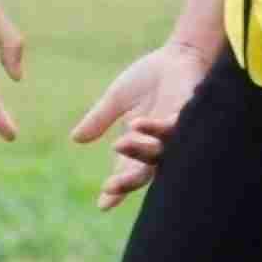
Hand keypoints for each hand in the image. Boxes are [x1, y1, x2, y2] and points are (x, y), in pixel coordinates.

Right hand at [74, 38, 211, 211]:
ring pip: (157, 154)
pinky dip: (153, 128)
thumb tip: (76, 139)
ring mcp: (173, 132)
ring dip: (137, 151)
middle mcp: (158, 144)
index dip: (117, 190)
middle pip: (144, 173)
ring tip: (117, 145)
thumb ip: (99, 119)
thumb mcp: (117, 99)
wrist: (177, 56)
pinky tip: (136, 124)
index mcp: (140, 144)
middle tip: (110, 187)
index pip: (126, 173)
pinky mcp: (185, 114)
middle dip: (127, 182)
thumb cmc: (150, 78)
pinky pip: (170, 127)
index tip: (103, 205)